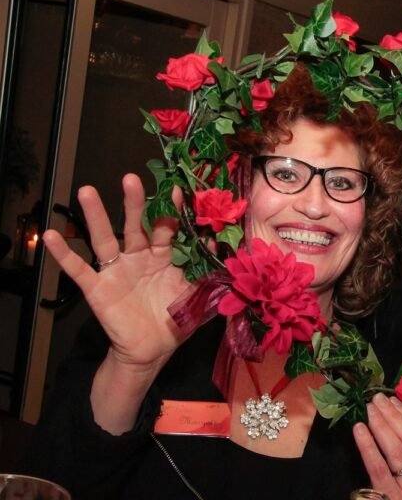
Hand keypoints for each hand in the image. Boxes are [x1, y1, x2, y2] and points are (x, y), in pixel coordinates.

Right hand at [43, 174, 191, 432]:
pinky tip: (50, 236)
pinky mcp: (98, 288)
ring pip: (104, 238)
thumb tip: (223, 246)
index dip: (172, 210)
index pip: (167, 227)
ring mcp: (116, 270)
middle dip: (134, 202)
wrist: (152, 350)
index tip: (177, 189)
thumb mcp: (197, 295)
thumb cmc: (175, 318)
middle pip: (135, 224)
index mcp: (164, 256)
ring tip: (86, 191)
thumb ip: (209, 271)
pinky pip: (78, 269)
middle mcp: (138, 257)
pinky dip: (63, 254)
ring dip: (95, 215)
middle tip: (131, 178)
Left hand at [353, 394, 401, 499]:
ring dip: (381, 425)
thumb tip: (396, 408)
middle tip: (376, 400)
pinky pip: (379, 468)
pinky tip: (359, 430)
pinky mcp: (392, 499)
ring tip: (368, 411)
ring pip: (398, 450)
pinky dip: (368, 446)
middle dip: (394, 415)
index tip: (392, 400)